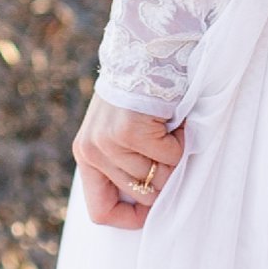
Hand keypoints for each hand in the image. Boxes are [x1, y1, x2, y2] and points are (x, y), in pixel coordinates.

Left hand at [74, 95, 185, 229]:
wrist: (145, 49)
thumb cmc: (138, 93)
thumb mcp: (118, 133)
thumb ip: (123, 165)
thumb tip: (150, 204)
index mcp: (86, 155)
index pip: (100, 211)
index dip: (129, 218)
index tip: (151, 212)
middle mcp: (91, 152)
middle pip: (140, 196)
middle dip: (163, 178)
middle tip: (169, 149)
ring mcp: (109, 143)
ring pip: (158, 178)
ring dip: (174, 157)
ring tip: (169, 130)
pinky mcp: (130, 132)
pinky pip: (171, 157)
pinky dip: (182, 141)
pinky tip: (175, 121)